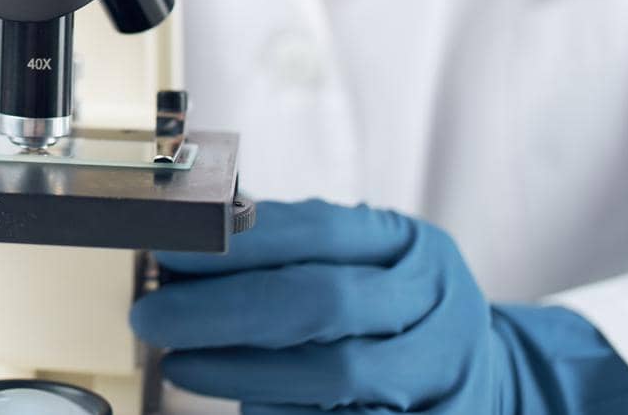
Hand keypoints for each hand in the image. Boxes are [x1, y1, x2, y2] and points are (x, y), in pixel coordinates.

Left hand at [130, 199, 627, 413]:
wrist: (477, 374)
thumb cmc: (388, 307)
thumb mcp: (358, 260)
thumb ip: (284, 249)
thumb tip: (182, 242)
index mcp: (407, 243)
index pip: (316, 231)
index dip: (235, 242)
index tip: (165, 250)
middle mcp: (432, 299)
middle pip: (322, 301)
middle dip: (223, 309)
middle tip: (150, 316)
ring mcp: (438, 367)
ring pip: (336, 371)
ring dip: (243, 370)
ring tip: (180, 364)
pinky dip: (283, 410)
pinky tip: (234, 402)